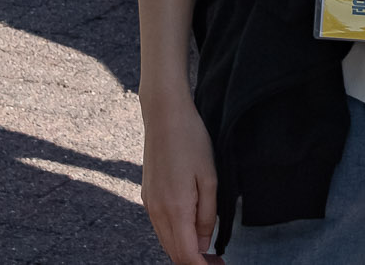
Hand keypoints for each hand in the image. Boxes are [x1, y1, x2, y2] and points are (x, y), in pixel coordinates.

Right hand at [140, 91, 217, 263]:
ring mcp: (149, 203)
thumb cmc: (192, 141)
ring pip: (166, 241)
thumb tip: (204, 245)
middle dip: (194, 261)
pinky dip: (175, 235)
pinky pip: (160, 226)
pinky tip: (191, 228)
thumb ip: (207, 216)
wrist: (164, 115)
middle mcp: (157, 211)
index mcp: (175, 209)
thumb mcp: (209, 179)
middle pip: (173, 253)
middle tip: (217, 261)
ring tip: (207, 248)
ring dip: (184, 249)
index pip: (186, 256)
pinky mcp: (147, 195)